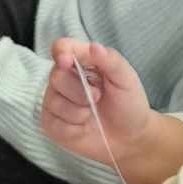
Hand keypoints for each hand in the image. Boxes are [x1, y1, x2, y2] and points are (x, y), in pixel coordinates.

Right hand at [42, 38, 151, 166]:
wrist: (130, 137)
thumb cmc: (128, 104)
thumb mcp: (126, 79)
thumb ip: (111, 60)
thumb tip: (94, 46)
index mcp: (81, 61)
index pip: (61, 48)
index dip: (61, 52)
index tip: (67, 61)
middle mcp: (64, 79)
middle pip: (56, 76)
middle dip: (80, 90)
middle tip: (98, 97)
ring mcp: (55, 102)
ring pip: (55, 102)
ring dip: (79, 111)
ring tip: (93, 113)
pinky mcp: (52, 124)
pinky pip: (55, 124)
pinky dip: (74, 128)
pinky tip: (84, 127)